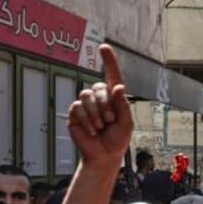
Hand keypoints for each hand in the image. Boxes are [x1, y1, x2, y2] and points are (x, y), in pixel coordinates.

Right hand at [67, 44, 133, 165]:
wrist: (104, 156)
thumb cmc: (117, 140)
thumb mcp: (127, 123)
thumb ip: (123, 105)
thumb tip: (118, 87)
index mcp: (113, 98)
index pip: (111, 75)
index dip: (108, 60)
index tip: (104, 47)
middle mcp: (99, 98)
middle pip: (98, 88)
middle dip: (105, 105)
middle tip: (110, 121)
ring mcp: (85, 105)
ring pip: (86, 96)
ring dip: (96, 113)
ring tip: (101, 127)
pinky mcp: (75, 114)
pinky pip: (77, 108)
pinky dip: (87, 120)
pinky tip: (92, 131)